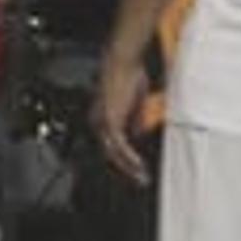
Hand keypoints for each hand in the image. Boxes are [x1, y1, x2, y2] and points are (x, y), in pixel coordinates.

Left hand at [92, 48, 154, 185]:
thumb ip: (133, 120)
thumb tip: (137, 135)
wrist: (123, 61)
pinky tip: (138, 165)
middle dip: (127, 169)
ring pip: (113, 153)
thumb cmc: (129, 75)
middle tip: (141, 179)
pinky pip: (118, 146)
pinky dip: (129, 158)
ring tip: (142, 177)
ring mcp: (101, 121)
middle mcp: (98, 121)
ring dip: (129, 167)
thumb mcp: (134, 102)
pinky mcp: (109, 120)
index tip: (138, 168)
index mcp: (102, 117)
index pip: (111, 145)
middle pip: (110, 153)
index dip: (124, 159)